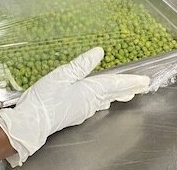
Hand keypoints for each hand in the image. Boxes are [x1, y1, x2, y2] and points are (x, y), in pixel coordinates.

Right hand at [0, 47, 150, 166]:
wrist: (31, 123)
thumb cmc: (44, 99)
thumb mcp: (62, 76)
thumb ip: (81, 65)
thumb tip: (98, 53)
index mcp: (89, 91)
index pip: (115, 84)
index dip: (131, 81)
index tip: (146, 81)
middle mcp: (90, 103)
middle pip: (114, 94)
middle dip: (129, 89)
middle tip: (143, 86)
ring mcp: (83, 110)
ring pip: (106, 100)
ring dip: (118, 95)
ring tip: (128, 93)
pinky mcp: (74, 115)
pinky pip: (96, 105)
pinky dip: (104, 100)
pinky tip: (102, 102)